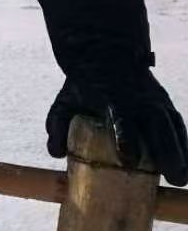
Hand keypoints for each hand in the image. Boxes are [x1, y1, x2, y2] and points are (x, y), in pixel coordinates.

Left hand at [46, 64, 187, 183]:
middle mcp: (138, 99)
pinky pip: (176, 124)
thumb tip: (57, 153)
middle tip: (172, 177)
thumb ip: (57, 125)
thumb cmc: (83, 86)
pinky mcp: (164, 103)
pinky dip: (183, 143)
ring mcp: (154, 100)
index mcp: (112, 98)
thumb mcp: (64, 101)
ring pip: (170, 125)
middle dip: (165, 151)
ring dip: (180, 151)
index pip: (121, 119)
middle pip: (156, 125)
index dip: (126, 139)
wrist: (105, 51)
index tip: (129, 160)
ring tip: (182, 179)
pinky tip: (186, 165)